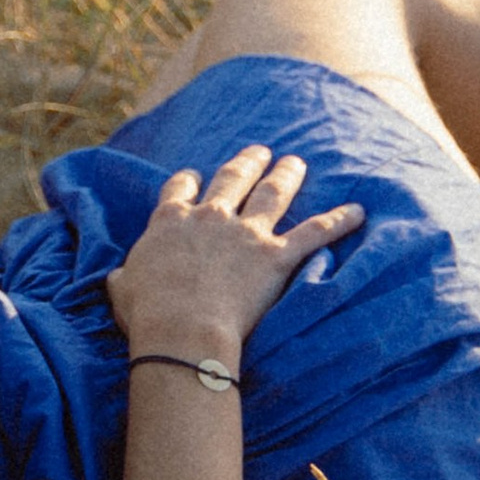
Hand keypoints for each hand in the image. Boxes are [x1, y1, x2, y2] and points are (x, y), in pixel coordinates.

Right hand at [105, 144, 364, 364]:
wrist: (182, 327)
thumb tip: (120, 278)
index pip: (180, 189)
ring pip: (272, 194)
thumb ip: (124, 276)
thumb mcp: (121, 289)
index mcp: (170, 221)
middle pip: (232, 179)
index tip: (195, 177)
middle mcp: (210, 217)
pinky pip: (314, 233)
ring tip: (295, 162)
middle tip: (259, 151)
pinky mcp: (275, 256)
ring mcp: (245, 233)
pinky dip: (339, 221)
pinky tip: (358, 211)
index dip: (189, 181)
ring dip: (286, 175)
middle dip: (247, 163)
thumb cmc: (148, 312)